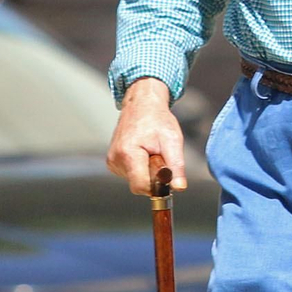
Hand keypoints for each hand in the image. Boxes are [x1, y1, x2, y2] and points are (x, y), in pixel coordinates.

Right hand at [107, 78, 187, 194]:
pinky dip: (139, 168)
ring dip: (146, 171)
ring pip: (135, 180)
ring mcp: (112, 161)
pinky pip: (130, 175)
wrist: (141, 103)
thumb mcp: (173, 140)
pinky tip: (143, 152)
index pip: (141, 186)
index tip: (166, 175)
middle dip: (153, 176)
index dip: (156, 186)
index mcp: (128, 153)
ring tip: (150, 151)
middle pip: (139, 184)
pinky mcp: (112, 161)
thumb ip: (176, 165)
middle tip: (159, 156)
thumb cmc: (157, 119)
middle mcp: (116, 159)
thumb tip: (179, 187)